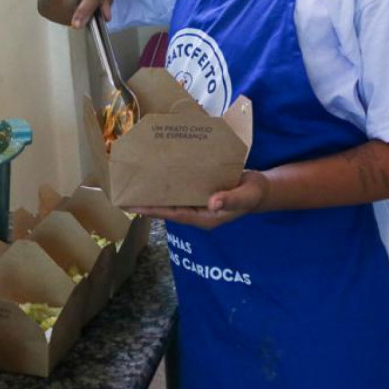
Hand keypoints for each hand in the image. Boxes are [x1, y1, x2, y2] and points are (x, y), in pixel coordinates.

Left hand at [126, 170, 269, 229]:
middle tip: (127, 193)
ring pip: (173, 198)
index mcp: (205, 217)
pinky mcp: (200, 191)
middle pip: (168, 207)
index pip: (174, 215)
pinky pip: (181, 188)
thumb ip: (230, 199)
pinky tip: (158, 172)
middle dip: (149, 202)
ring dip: (157, 191)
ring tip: (136, 182)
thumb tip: (212, 202)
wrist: (261, 188)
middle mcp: (197, 211)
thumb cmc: (254, 194)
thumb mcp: (245, 196)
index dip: (154, 210)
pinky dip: (169, 181)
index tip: (134, 206)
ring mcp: (198, 202)